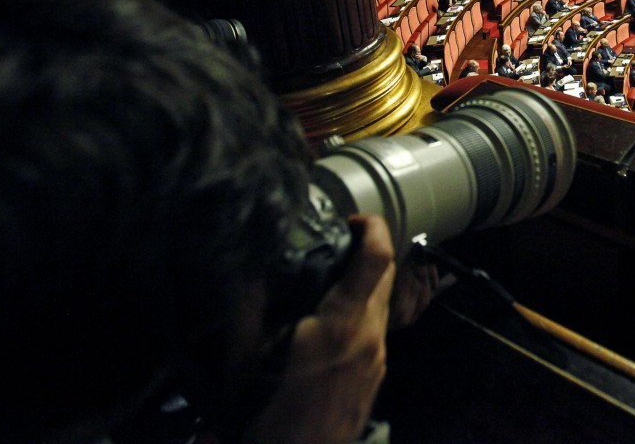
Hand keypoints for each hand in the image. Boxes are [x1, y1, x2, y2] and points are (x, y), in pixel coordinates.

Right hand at [244, 215, 395, 443]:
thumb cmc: (276, 415)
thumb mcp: (254, 360)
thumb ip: (254, 313)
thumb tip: (248, 276)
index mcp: (344, 324)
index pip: (377, 258)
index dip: (371, 227)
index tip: (350, 220)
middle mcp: (371, 336)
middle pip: (385, 274)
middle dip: (366, 250)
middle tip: (334, 244)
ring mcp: (379, 356)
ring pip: (382, 301)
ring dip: (362, 283)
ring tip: (326, 281)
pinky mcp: (377, 373)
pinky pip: (375, 327)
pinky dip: (360, 311)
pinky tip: (329, 321)